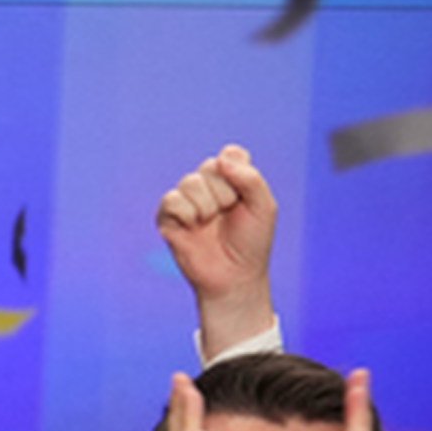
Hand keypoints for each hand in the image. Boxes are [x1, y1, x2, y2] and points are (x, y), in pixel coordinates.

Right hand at [154, 143, 278, 348]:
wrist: (234, 276)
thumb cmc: (251, 242)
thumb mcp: (264, 206)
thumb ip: (250, 178)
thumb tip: (220, 161)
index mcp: (231, 179)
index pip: (230, 154)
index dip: (238, 173)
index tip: (244, 197)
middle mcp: (207, 186)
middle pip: (210, 166)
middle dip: (224, 193)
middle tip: (228, 214)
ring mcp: (186, 201)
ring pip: (190, 182)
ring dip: (206, 207)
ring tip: (210, 224)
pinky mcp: (167, 217)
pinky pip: (171, 200)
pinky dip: (186, 214)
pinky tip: (193, 228)